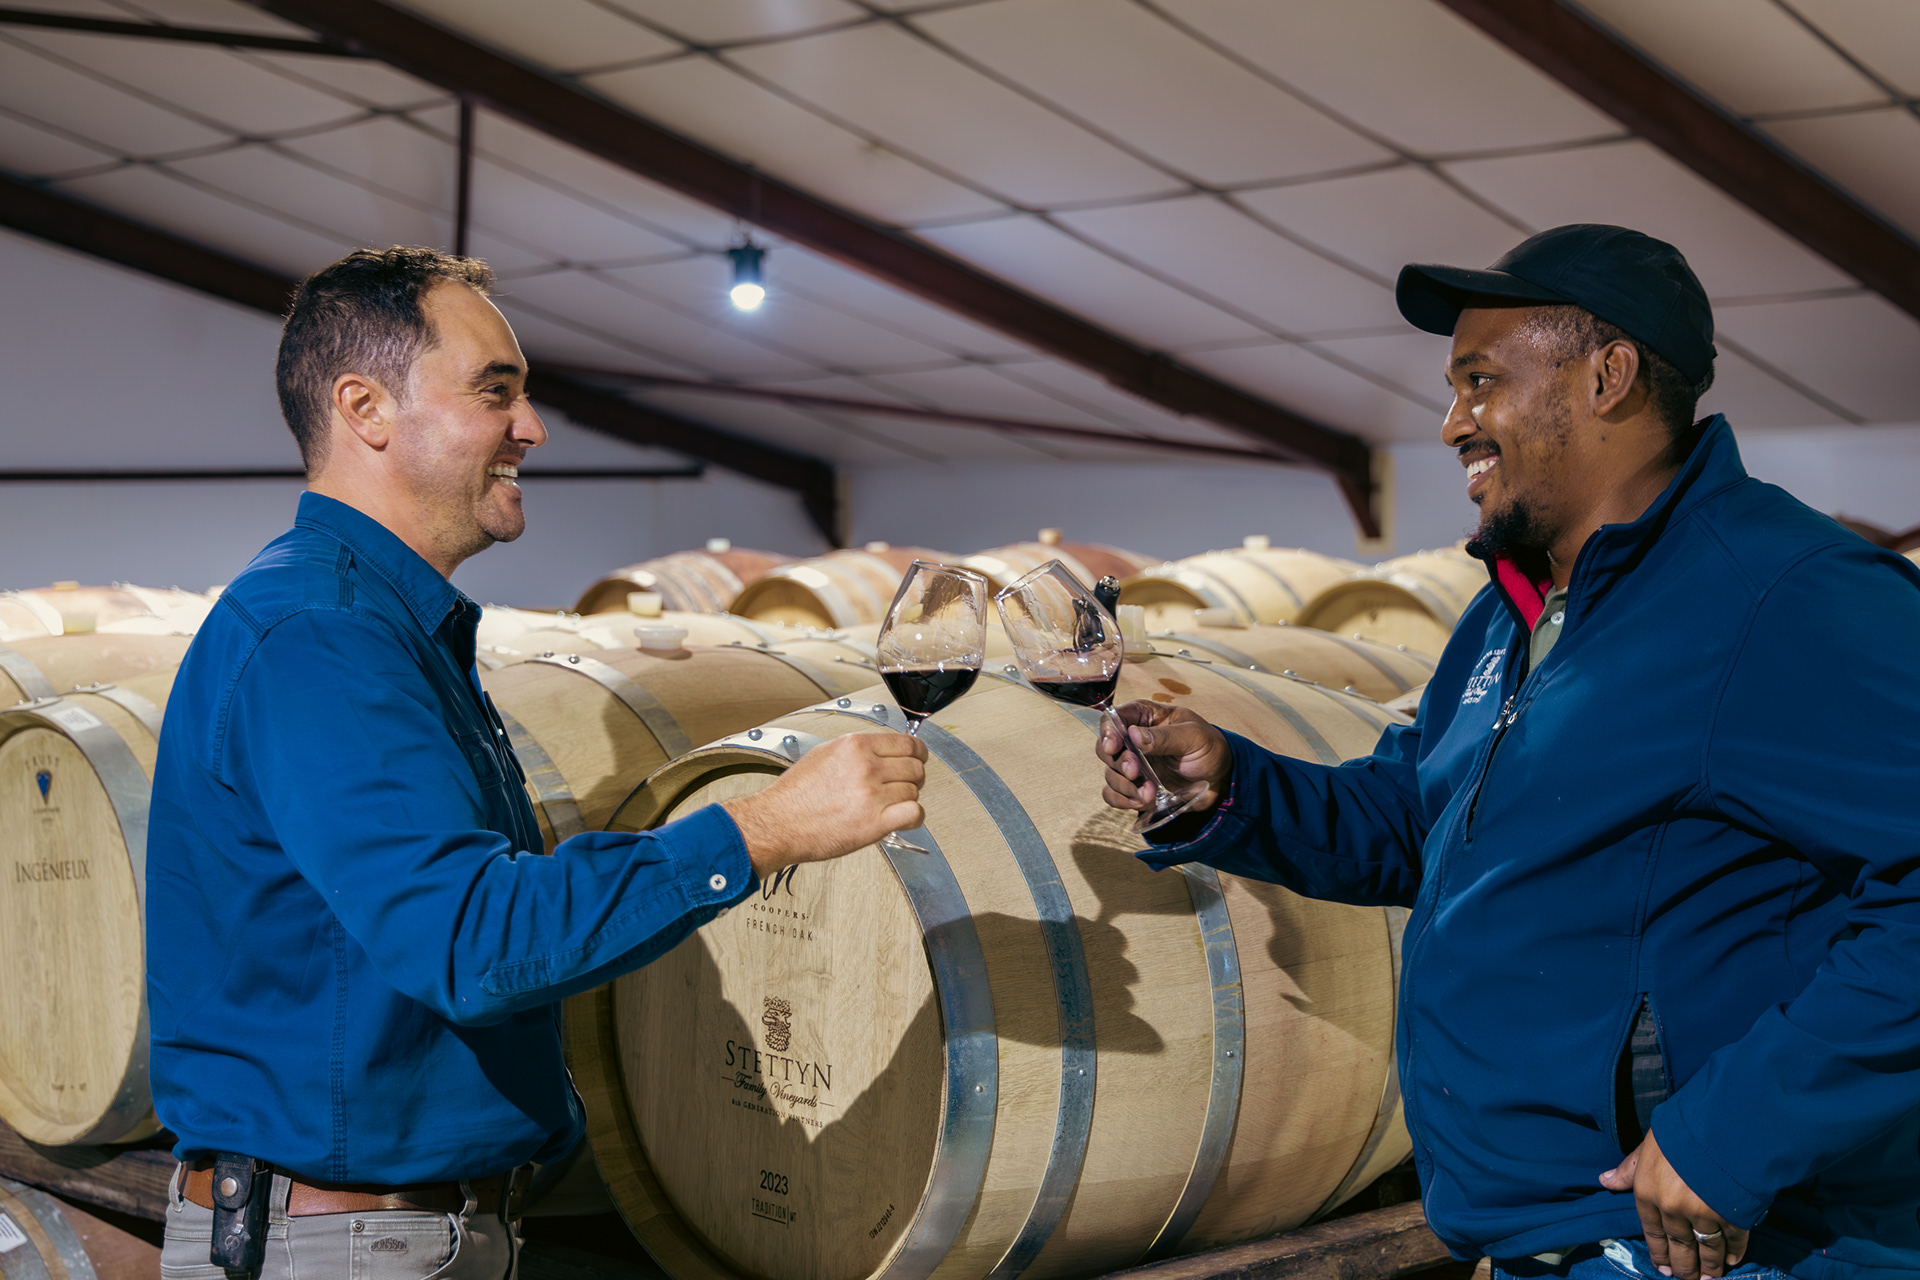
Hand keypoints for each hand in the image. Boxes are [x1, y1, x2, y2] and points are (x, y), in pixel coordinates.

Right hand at [722, 731, 927, 876]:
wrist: (777, 824)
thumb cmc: (794, 795)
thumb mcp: (824, 754)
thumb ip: (856, 750)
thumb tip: (881, 751)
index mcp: (854, 745)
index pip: (907, 743)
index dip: (917, 753)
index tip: (917, 759)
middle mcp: (866, 766)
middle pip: (915, 767)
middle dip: (913, 777)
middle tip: (903, 785)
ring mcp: (872, 794)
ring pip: (914, 791)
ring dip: (907, 799)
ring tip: (891, 805)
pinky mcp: (875, 823)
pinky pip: (914, 813)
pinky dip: (913, 817)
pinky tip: (901, 819)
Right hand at [1096, 701, 1230, 814]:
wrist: (1221, 780)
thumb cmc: (1210, 749)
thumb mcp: (1194, 737)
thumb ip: (1165, 736)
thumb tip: (1133, 735)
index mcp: (1147, 718)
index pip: (1116, 716)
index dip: (1108, 730)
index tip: (1112, 747)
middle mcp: (1135, 740)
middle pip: (1105, 747)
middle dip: (1118, 763)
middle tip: (1135, 772)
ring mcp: (1135, 765)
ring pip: (1110, 773)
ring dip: (1124, 786)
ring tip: (1149, 793)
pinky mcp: (1136, 787)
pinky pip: (1114, 794)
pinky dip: (1122, 800)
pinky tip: (1142, 801)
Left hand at [1600, 1130, 1746, 1278]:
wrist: (1718, 1124)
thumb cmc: (1679, 1132)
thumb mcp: (1647, 1146)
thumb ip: (1629, 1168)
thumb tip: (1605, 1181)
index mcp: (1647, 1193)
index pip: (1651, 1232)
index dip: (1659, 1252)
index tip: (1664, 1268)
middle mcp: (1672, 1209)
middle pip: (1678, 1246)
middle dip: (1684, 1267)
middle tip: (1687, 1279)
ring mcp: (1703, 1214)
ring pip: (1706, 1249)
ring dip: (1709, 1267)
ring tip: (1710, 1279)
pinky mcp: (1732, 1215)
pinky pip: (1733, 1240)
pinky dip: (1733, 1252)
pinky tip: (1731, 1260)